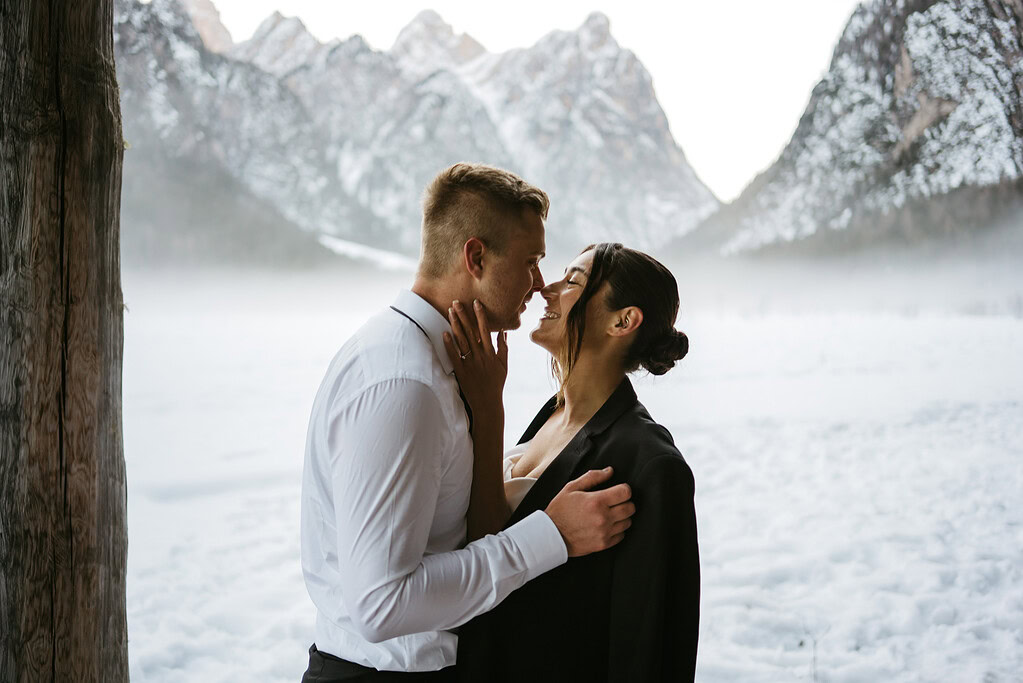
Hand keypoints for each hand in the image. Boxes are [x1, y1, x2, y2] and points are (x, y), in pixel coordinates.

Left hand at [443, 299, 507, 418]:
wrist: (488, 403)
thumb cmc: (496, 383)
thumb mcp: (503, 365)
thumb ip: (503, 347)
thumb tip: (503, 332)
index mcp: (491, 353)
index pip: (485, 330)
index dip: (480, 315)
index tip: (476, 303)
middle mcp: (480, 356)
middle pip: (470, 332)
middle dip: (464, 316)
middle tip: (456, 302)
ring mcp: (470, 363)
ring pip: (462, 341)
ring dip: (455, 325)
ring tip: (450, 312)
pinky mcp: (461, 371)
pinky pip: (454, 356)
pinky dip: (449, 344)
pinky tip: (444, 333)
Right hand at [545, 467, 634, 556]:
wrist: (551, 535)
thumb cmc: (560, 510)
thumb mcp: (572, 488)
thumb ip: (592, 477)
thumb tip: (610, 471)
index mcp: (596, 501)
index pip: (625, 492)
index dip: (623, 489)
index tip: (618, 490)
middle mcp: (603, 517)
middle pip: (630, 507)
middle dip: (625, 502)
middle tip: (615, 502)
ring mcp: (604, 532)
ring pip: (628, 522)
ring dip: (622, 516)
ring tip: (610, 514)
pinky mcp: (604, 544)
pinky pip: (622, 535)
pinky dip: (618, 530)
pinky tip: (607, 525)